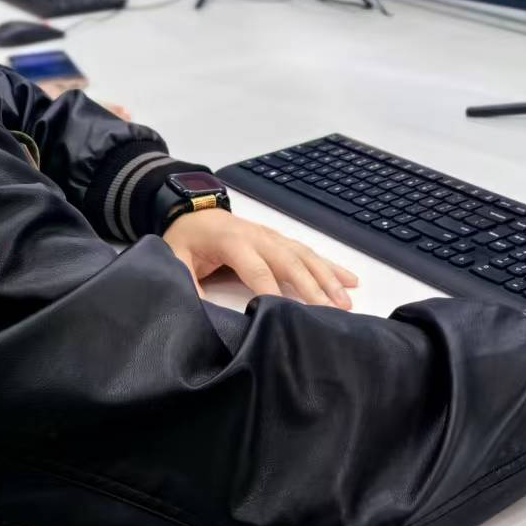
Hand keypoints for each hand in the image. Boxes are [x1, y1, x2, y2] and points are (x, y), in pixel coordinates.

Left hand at [163, 209, 358, 308]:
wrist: (193, 211)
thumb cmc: (186, 239)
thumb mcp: (175, 259)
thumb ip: (186, 285)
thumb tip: (197, 312)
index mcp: (232, 240)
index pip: (256, 268)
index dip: (270, 292)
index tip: (286, 315)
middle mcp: (259, 236)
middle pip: (290, 262)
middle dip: (311, 288)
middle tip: (330, 312)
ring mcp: (272, 236)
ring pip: (305, 257)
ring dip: (327, 279)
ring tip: (345, 302)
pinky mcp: (280, 239)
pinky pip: (309, 253)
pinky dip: (331, 267)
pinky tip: (350, 280)